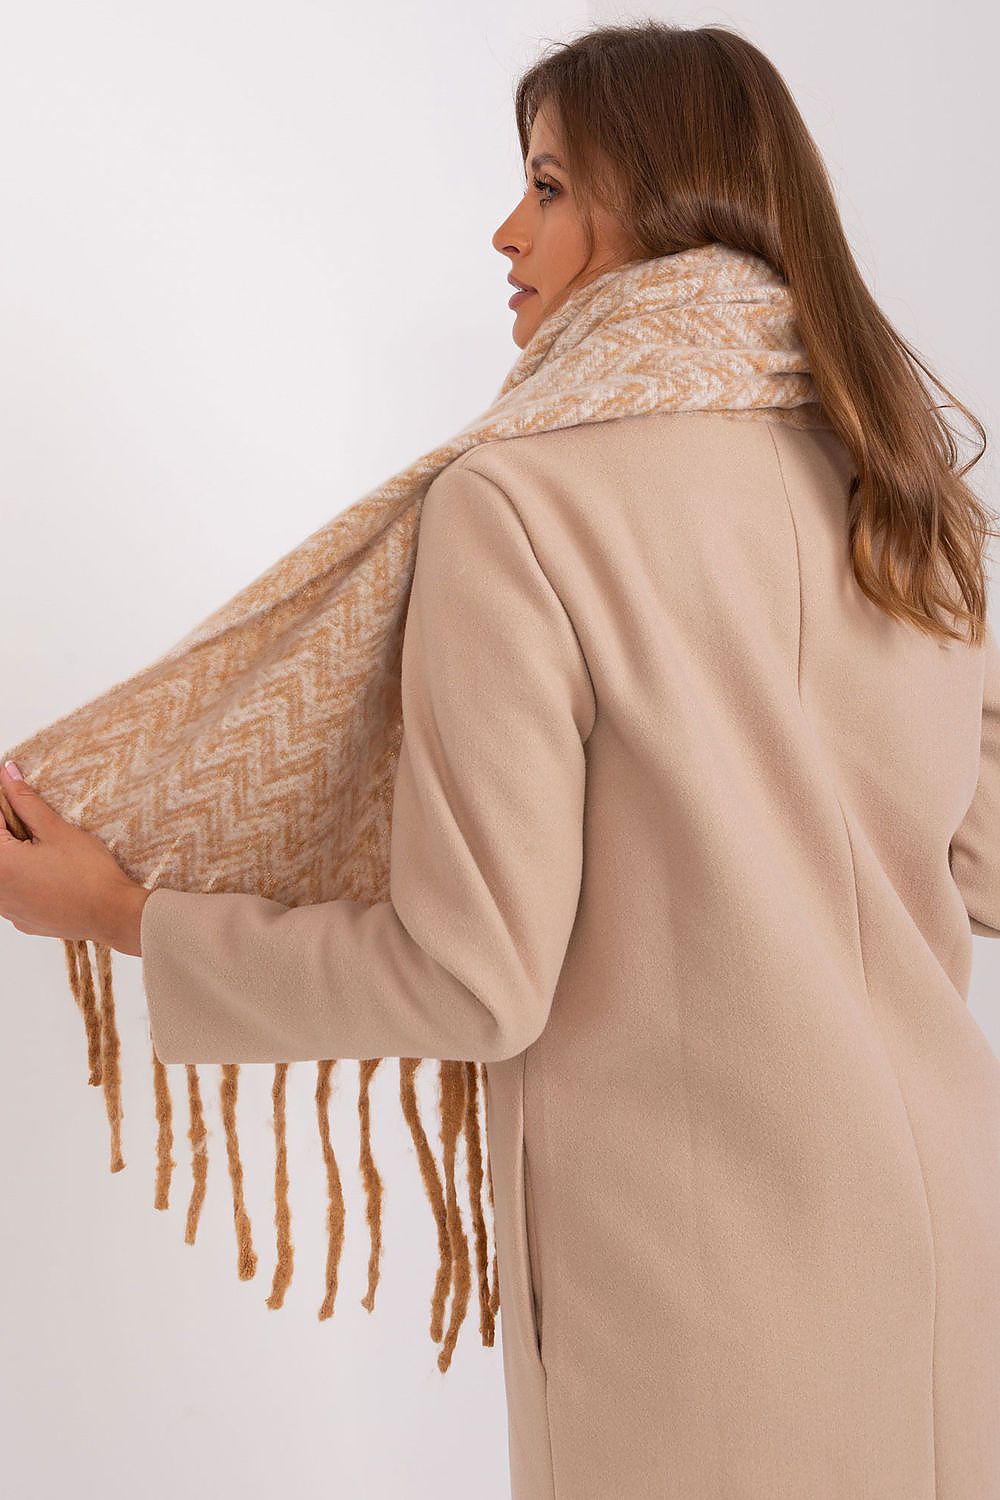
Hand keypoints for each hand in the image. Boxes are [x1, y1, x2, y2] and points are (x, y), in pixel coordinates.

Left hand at [0, 761, 148, 955]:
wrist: (112, 915)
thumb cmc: (88, 874)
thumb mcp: (56, 830)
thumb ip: (26, 801)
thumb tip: (8, 774)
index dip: (6, 805)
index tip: (18, 796)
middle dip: (12, 831)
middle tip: (38, 825)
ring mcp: (7, 910)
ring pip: (5, 872)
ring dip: (18, 856)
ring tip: (46, 851)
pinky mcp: (22, 920)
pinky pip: (14, 893)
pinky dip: (25, 879)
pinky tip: (50, 874)